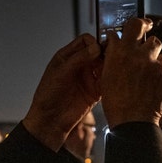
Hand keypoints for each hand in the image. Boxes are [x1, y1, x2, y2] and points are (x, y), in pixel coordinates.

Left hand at [23, 34, 102, 151]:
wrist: (50, 120)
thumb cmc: (48, 96)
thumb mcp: (61, 73)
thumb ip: (79, 59)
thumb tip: (96, 47)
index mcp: (67, 57)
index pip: (85, 41)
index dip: (94, 42)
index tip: (99, 49)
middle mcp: (79, 65)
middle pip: (98, 52)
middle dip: (106, 53)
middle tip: (112, 57)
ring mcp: (88, 78)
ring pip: (105, 66)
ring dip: (110, 66)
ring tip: (113, 68)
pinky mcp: (95, 91)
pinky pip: (107, 82)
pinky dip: (111, 80)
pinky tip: (112, 80)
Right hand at [100, 18, 161, 126]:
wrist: (132, 121)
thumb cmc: (116, 100)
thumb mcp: (106, 74)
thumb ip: (113, 53)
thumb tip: (115, 37)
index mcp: (123, 52)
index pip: (135, 24)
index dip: (141, 23)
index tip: (144, 24)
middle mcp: (141, 55)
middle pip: (153, 40)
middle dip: (150, 48)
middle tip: (146, 58)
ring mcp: (157, 66)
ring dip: (158, 63)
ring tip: (149, 78)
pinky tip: (156, 87)